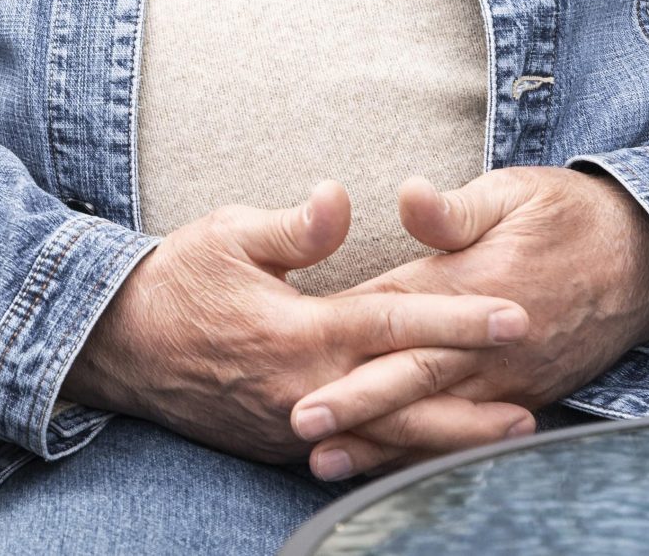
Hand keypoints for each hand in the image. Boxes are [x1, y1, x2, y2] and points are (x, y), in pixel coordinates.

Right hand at [61, 182, 534, 465]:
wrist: (115, 345)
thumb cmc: (174, 281)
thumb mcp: (227, 235)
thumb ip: (292, 226)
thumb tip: (340, 197)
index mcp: (300, 332)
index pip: (395, 324)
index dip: (459, 319)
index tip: (515, 315)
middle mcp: (304, 388)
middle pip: (407, 404)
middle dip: (472, 406)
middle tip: (533, 407)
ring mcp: (292, 424)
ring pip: (384, 439)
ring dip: (445, 437)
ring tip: (501, 433)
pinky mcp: (278, 442)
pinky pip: (350, 451)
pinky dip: (396, 451)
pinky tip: (430, 447)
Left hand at [291, 168, 648, 480]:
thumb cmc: (568, 216)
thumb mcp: (512, 194)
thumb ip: (454, 209)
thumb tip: (408, 196)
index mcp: (473, 286)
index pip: (396, 313)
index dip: (344, 333)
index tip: (293, 347)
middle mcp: (489, 342)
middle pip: (409, 376)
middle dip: (354, 402)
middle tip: (301, 424)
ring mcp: (511, 376)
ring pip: (436, 416)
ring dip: (381, 441)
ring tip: (327, 462)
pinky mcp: (528, 394)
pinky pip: (471, 432)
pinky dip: (429, 452)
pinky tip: (393, 469)